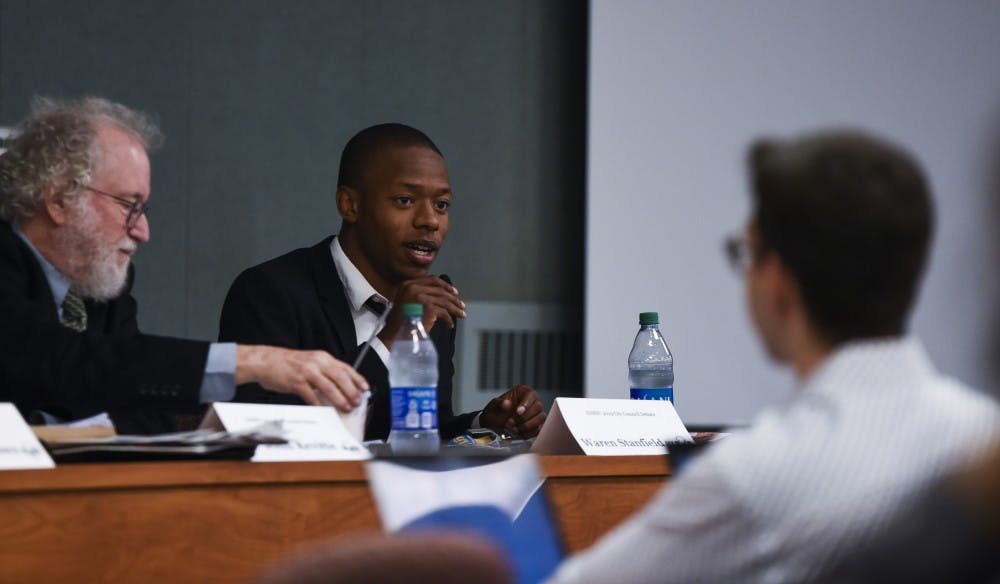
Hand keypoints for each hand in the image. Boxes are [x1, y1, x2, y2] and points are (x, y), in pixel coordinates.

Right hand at [235, 345, 369, 411]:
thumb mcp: (310, 363)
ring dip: (339, 399)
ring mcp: (307, 371)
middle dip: (351, 391)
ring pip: (329, 387)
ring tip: (346, 407)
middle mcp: (317, 362)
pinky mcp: (296, 381)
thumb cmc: (288, 363)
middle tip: (357, 402)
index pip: (346, 368)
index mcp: (323, 357)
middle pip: (340, 377)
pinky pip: (311, 395)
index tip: (365, 388)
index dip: (357, 379)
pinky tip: (324, 410)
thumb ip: (325, 373)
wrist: (266, 360)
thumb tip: (340, 388)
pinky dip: (318, 404)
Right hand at [378, 275, 465, 347]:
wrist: (393, 335)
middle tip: (461, 305)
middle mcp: (413, 287)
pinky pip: (443, 312)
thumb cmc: (400, 322)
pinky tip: (450, 324)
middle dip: (453, 298)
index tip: (454, 292)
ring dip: (454, 308)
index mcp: (408, 284)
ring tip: (461, 314)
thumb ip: (418, 295)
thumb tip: (439, 295)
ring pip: (444, 301)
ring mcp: (420, 296)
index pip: (431, 279)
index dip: (445, 285)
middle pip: (440, 290)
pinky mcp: (427, 307)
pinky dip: (448, 319)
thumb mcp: (406, 302)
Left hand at [479, 384, 545, 437]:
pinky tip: (518, 433)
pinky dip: (528, 433)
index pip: (530, 395)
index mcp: (523, 392)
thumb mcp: (493, 407)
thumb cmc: (495, 413)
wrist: (493, 426)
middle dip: (524, 418)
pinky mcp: (537, 425)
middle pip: (537, 407)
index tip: (518, 412)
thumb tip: (506, 404)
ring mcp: (536, 414)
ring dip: (527, 426)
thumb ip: (499, 404)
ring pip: (540, 418)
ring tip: (513, 429)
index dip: (526, 404)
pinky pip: (538, 429)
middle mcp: (532, 401)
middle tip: (510, 423)